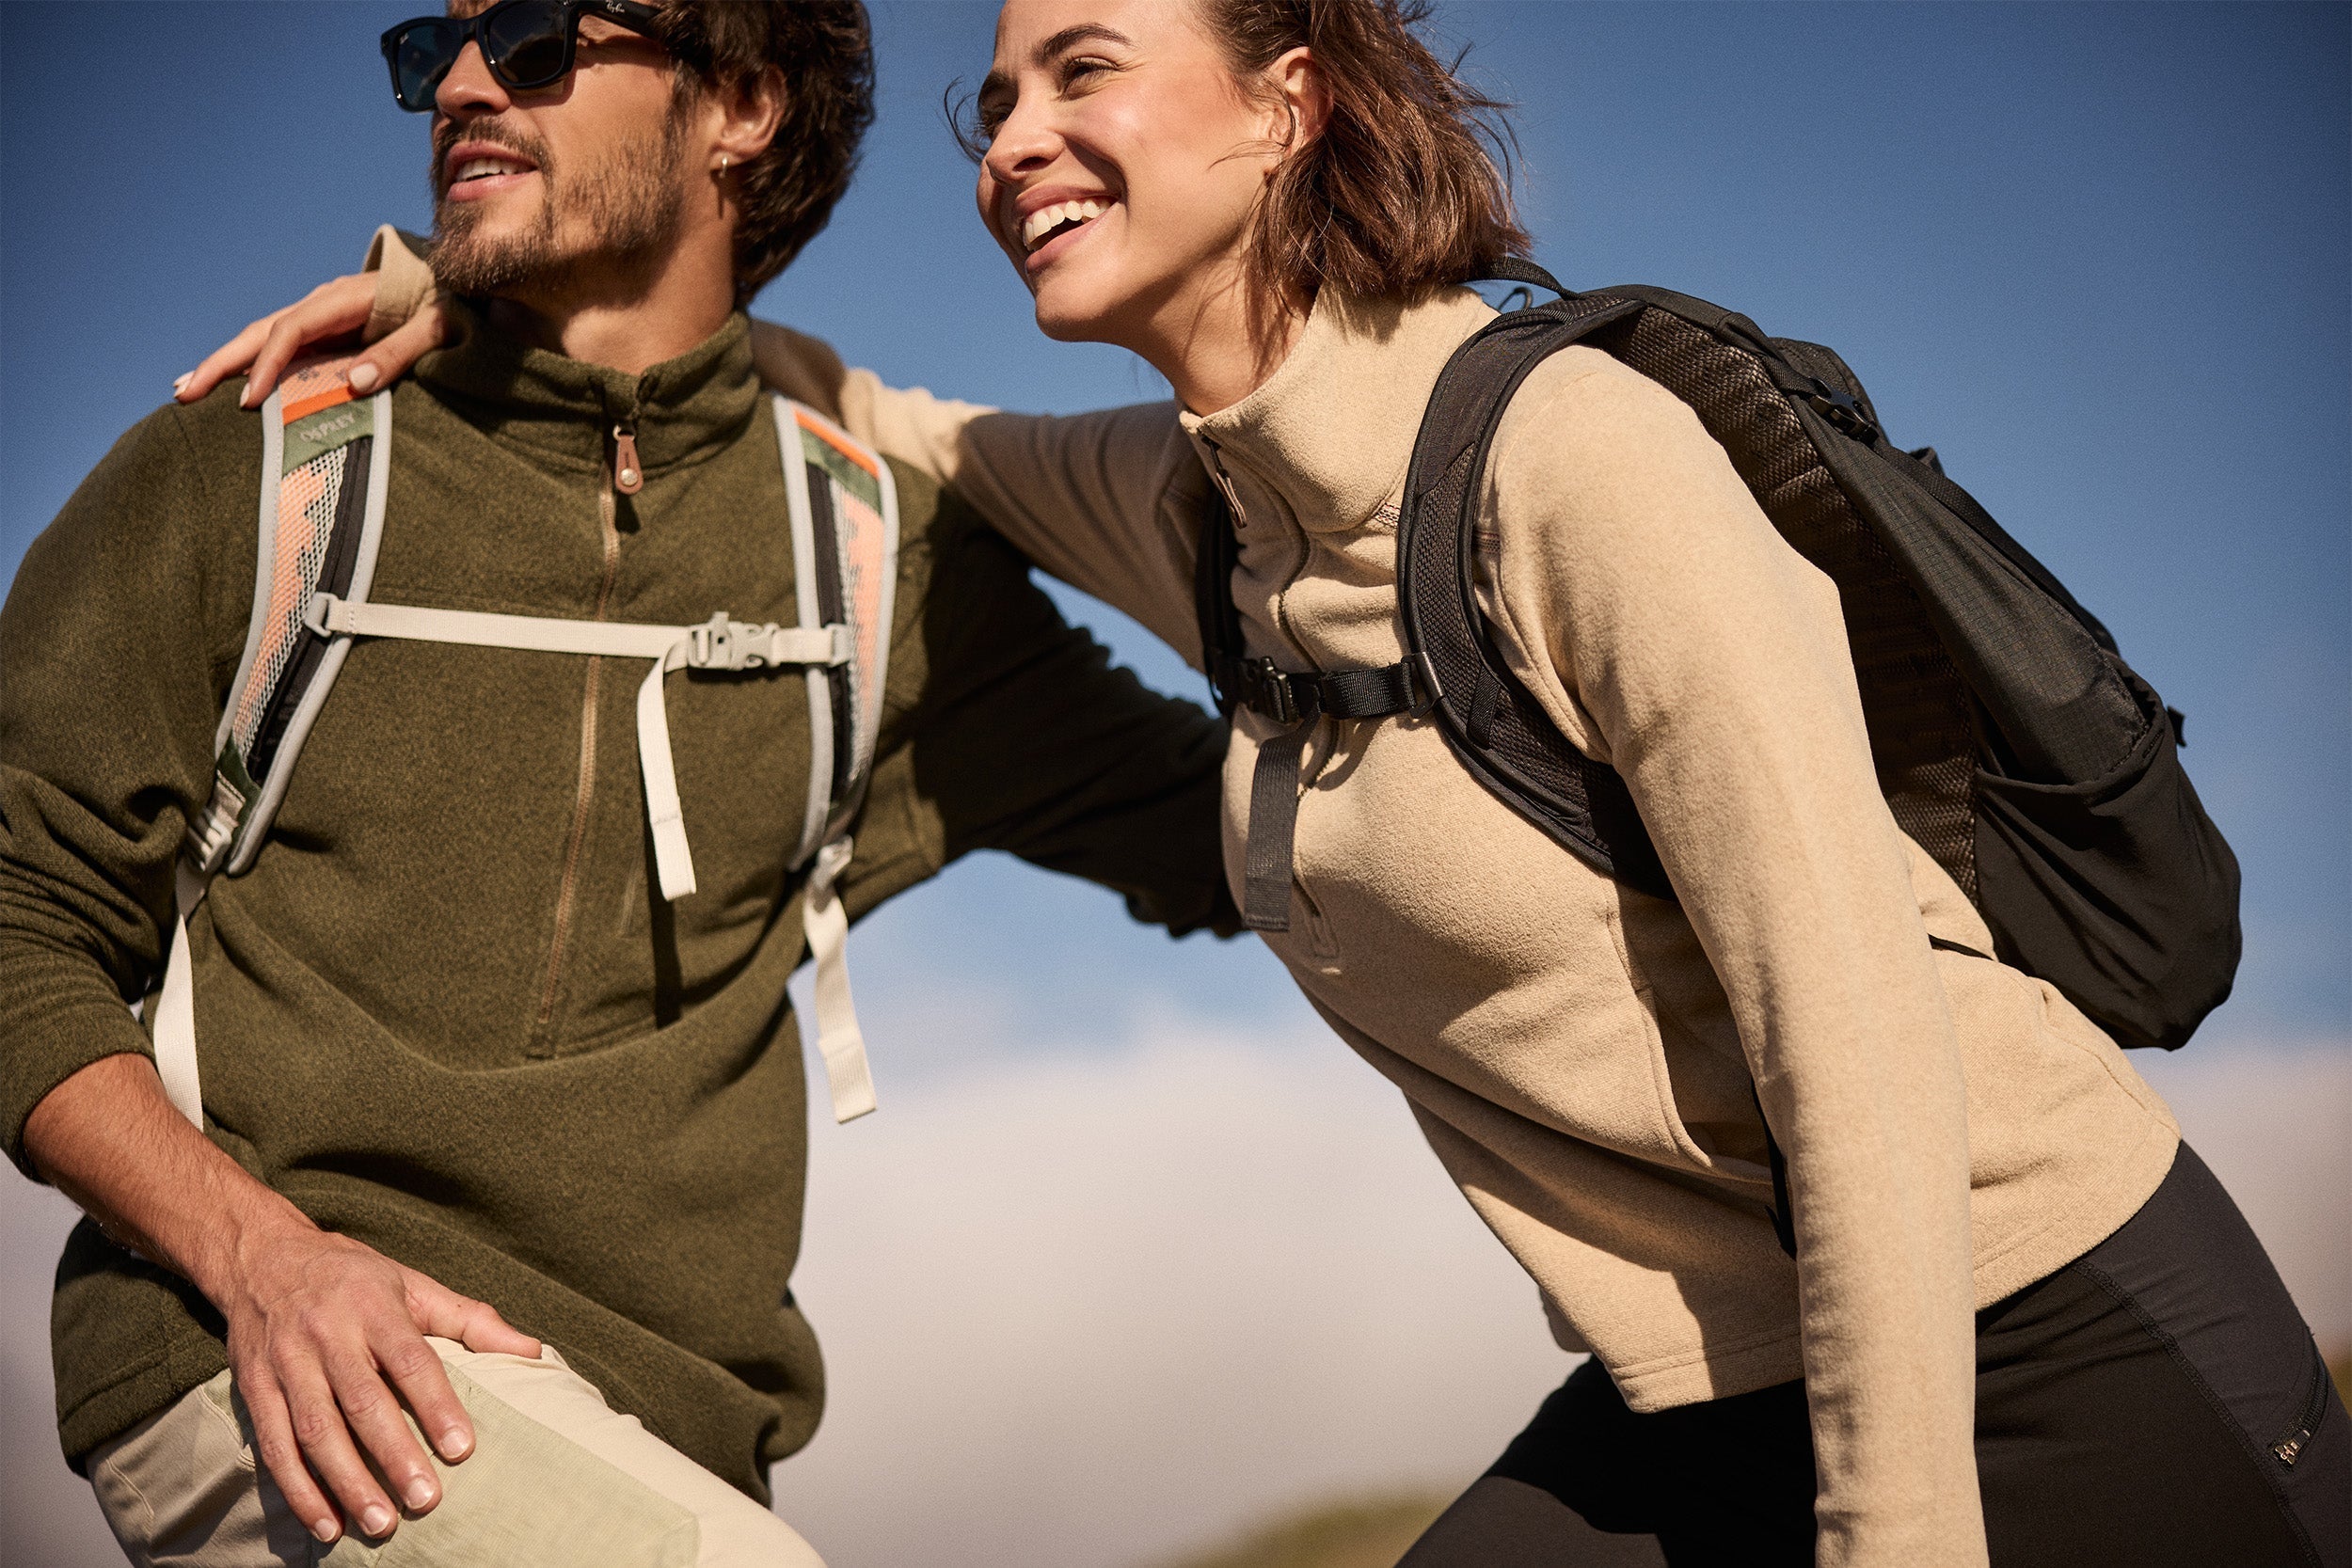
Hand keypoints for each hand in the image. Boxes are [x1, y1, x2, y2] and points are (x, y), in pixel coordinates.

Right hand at [174, 273, 447, 409]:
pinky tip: (229, 383)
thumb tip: (354, 384)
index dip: (266, 365)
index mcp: (345, 299)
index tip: (248, 401)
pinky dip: (250, 362)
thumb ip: (398, 353)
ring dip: (225, 361)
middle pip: (262, 331)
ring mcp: (322, 314)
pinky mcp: (327, 328)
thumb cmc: (451, 307)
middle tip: (184, 392)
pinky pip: (280, 345)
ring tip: (187, 388)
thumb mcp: (434, 328)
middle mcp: (324, 303)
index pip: (291, 331)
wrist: (459, 284)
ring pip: (262, 336)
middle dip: (221, 362)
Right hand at [218, 1211, 539, 1543]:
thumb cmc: (354, 1277)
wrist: (262, 1257)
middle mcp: (327, 1334)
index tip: (462, 1449)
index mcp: (374, 1306)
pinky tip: (326, 1524)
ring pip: (315, 1430)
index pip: (410, 1360)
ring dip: (346, 1482)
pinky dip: (298, 1490)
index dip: (436, 1405)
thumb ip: (472, 1320)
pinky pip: (274, 1446)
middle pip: (362, 1401)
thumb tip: (534, 1353)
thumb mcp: (413, 1284)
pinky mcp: (253, 1389)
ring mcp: (286, 1363)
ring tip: (380, 1523)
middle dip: (394, 1454)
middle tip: (426, 1500)